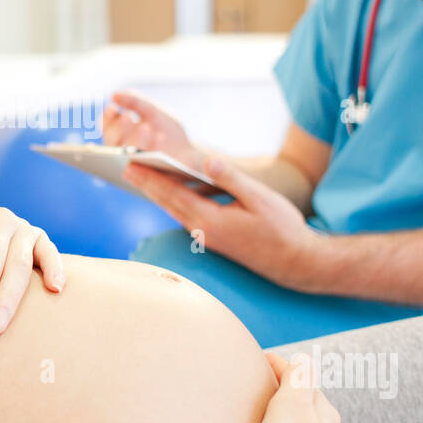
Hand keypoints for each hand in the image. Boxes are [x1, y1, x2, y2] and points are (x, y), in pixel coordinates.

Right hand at [101, 90, 204, 169]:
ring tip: (145, 127)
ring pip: (127, 155)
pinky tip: (158, 140)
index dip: (107, 118)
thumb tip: (114, 95)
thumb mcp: (153, 112)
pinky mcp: (149, 179)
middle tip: (127, 117)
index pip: (106, 127)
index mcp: (120, 137)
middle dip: (119, 129)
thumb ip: (135, 102)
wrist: (191, 154)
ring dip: (135, 141)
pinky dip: (151, 152)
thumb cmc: (169, 134)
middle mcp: (122, 153)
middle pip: (112, 142)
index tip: (113, 108)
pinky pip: (145, 167)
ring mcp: (135, 167)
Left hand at [121, 154, 318, 286]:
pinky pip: (188, 216)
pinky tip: (174, 192)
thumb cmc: (282, 229)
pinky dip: (176, 202)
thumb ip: (230, 178)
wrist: (296, 262)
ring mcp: (208, 238)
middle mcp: (203, 231)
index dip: (150, 178)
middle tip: (126, 167)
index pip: (172, 194)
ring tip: (144, 177)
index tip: (130, 165)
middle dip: (147, 184)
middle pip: (168, 203)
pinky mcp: (215, 239)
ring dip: (159, 194)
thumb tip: (206, 160)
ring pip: (177, 211)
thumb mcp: (259, 198)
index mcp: (211, 220)